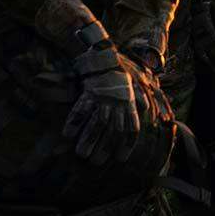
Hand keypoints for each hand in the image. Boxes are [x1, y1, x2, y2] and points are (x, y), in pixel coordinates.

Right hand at [64, 45, 141, 162]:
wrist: (105, 53)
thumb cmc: (120, 69)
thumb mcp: (136, 82)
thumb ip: (141, 97)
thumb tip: (148, 109)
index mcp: (129, 103)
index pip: (131, 128)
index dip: (126, 145)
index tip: (121, 158)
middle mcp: (117, 103)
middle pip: (112, 130)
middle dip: (104, 148)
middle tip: (97, 162)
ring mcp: (102, 98)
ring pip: (96, 124)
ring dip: (88, 140)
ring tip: (81, 154)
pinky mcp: (88, 92)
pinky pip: (81, 110)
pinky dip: (74, 123)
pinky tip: (67, 135)